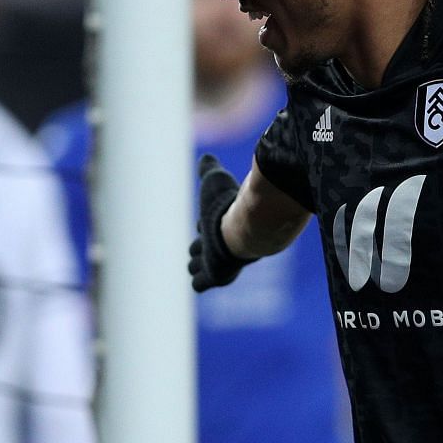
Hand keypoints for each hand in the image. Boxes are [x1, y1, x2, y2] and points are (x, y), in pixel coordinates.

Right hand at [188, 154, 249, 292]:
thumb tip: (206, 157)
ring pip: (197, 266)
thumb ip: (209, 169)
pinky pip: (199, 284)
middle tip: (200, 244)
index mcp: (221, 223)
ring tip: (199, 261)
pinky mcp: (216, 276)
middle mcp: (219, 243)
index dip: (203, 225)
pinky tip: (201, 275)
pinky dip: (197, 281)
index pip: (206, 228)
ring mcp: (217, 261)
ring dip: (195, 263)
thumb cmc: (229, 205)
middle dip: (197, 246)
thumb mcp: (215, 181)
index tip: (205, 220)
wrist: (247, 227)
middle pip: (200, 248)